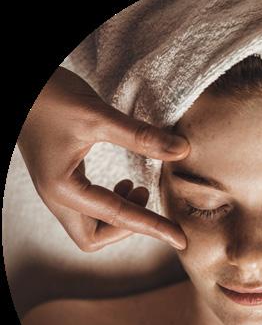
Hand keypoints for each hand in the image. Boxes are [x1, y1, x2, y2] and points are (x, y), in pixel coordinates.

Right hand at [17, 66, 189, 251]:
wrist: (18, 85)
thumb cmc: (48, 96)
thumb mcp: (98, 116)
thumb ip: (140, 136)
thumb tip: (182, 150)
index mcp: (63, 189)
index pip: (118, 218)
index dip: (155, 227)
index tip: (181, 239)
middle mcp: (56, 198)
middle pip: (94, 239)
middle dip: (126, 228)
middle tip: (147, 198)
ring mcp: (56, 191)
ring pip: (91, 226)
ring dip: (119, 216)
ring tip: (139, 188)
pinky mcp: (62, 181)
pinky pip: (89, 209)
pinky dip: (111, 204)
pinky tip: (124, 183)